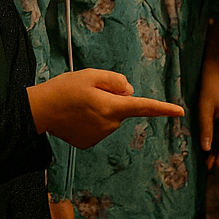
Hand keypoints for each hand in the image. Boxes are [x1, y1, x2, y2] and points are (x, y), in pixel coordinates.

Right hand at [28, 68, 183, 148]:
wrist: (39, 111)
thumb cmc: (65, 89)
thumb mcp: (91, 75)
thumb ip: (116, 81)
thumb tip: (130, 92)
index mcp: (112, 107)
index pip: (144, 107)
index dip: (163, 108)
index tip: (180, 111)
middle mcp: (110, 125)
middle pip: (122, 108)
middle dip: (112, 99)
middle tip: (88, 93)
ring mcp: (99, 136)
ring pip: (110, 118)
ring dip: (101, 110)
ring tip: (78, 104)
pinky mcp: (89, 143)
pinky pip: (99, 127)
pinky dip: (91, 120)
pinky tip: (76, 116)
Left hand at [197, 43, 218, 169]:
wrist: (216, 69)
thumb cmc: (210, 87)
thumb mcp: (205, 109)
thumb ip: (206, 129)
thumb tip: (206, 149)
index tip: (212, 167)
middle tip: (208, 167)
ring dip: (218, 149)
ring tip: (207, 159)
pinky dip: (216, 139)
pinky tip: (208, 143)